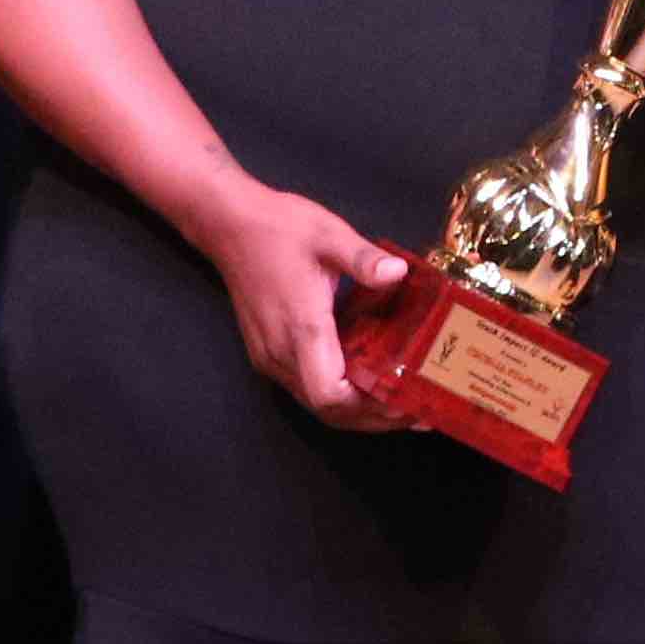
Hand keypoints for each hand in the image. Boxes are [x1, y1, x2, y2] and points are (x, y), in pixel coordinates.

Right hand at [186, 177, 413, 429]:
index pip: (329, 393)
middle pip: (327, 410)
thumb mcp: (328, 235)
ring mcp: (270, 356)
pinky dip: (338, 397)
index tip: (404, 399)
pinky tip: (365, 383)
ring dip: (356, 412)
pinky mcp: (267, 353)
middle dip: (372, 418)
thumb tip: (398, 272)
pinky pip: (306, 389)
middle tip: (415, 409)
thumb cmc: (279, 228)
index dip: (367, 406)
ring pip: (315, 404)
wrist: (229, 225)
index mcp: (301, 328)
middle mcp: (281, 352)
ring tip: (397, 403)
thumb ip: (363, 258)